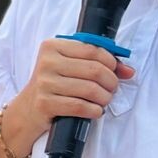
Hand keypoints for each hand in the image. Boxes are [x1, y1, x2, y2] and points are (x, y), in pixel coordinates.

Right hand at [5, 38, 135, 150]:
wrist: (28, 109)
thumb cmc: (54, 85)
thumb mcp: (70, 67)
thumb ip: (98, 63)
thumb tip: (129, 71)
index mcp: (52, 46)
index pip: (93, 50)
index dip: (111, 63)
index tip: (114, 72)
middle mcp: (47, 62)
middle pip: (95, 70)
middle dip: (111, 83)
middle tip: (111, 89)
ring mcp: (44, 83)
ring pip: (90, 90)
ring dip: (104, 98)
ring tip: (102, 101)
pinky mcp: (45, 103)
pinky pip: (80, 106)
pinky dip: (94, 111)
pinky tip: (94, 111)